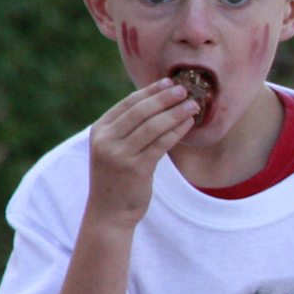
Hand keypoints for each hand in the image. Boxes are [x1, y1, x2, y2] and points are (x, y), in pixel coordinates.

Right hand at [84, 79, 196, 227]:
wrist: (109, 211)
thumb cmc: (116, 177)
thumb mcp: (114, 148)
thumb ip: (127, 128)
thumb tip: (157, 101)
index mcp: (99, 130)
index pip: (127, 103)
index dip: (150, 91)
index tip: (169, 81)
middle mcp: (106, 140)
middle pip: (141, 111)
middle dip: (165, 97)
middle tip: (185, 88)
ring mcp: (119, 154)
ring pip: (153, 126)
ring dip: (176, 112)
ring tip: (193, 104)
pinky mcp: (135, 168)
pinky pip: (161, 143)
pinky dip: (177, 130)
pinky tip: (189, 123)